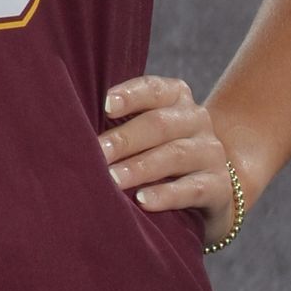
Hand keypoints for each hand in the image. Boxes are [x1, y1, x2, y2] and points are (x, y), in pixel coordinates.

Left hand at [98, 75, 243, 243]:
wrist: (213, 187)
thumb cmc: (160, 154)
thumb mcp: (146, 133)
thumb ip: (118, 125)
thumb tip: (70, 129)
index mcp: (177, 98)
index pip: (154, 89)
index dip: (131, 95)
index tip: (105, 105)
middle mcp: (197, 120)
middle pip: (160, 124)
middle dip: (125, 138)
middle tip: (96, 153)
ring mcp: (211, 153)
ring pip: (175, 155)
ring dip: (139, 167)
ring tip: (112, 179)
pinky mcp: (220, 187)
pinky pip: (193, 189)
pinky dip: (166, 195)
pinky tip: (142, 201)